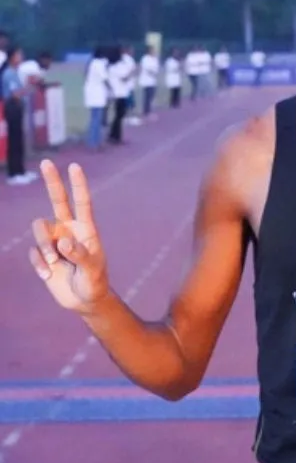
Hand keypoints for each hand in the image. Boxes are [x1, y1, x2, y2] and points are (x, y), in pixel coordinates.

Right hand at [28, 159, 110, 313]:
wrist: (84, 300)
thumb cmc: (94, 283)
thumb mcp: (92, 271)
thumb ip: (80, 256)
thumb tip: (64, 241)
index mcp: (86, 230)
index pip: (82, 203)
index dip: (78, 185)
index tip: (75, 166)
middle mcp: (68, 230)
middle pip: (57, 201)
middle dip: (52, 182)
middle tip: (47, 162)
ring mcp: (54, 241)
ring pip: (39, 230)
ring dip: (43, 247)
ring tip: (54, 263)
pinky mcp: (42, 255)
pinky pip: (33, 252)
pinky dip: (39, 264)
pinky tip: (49, 275)